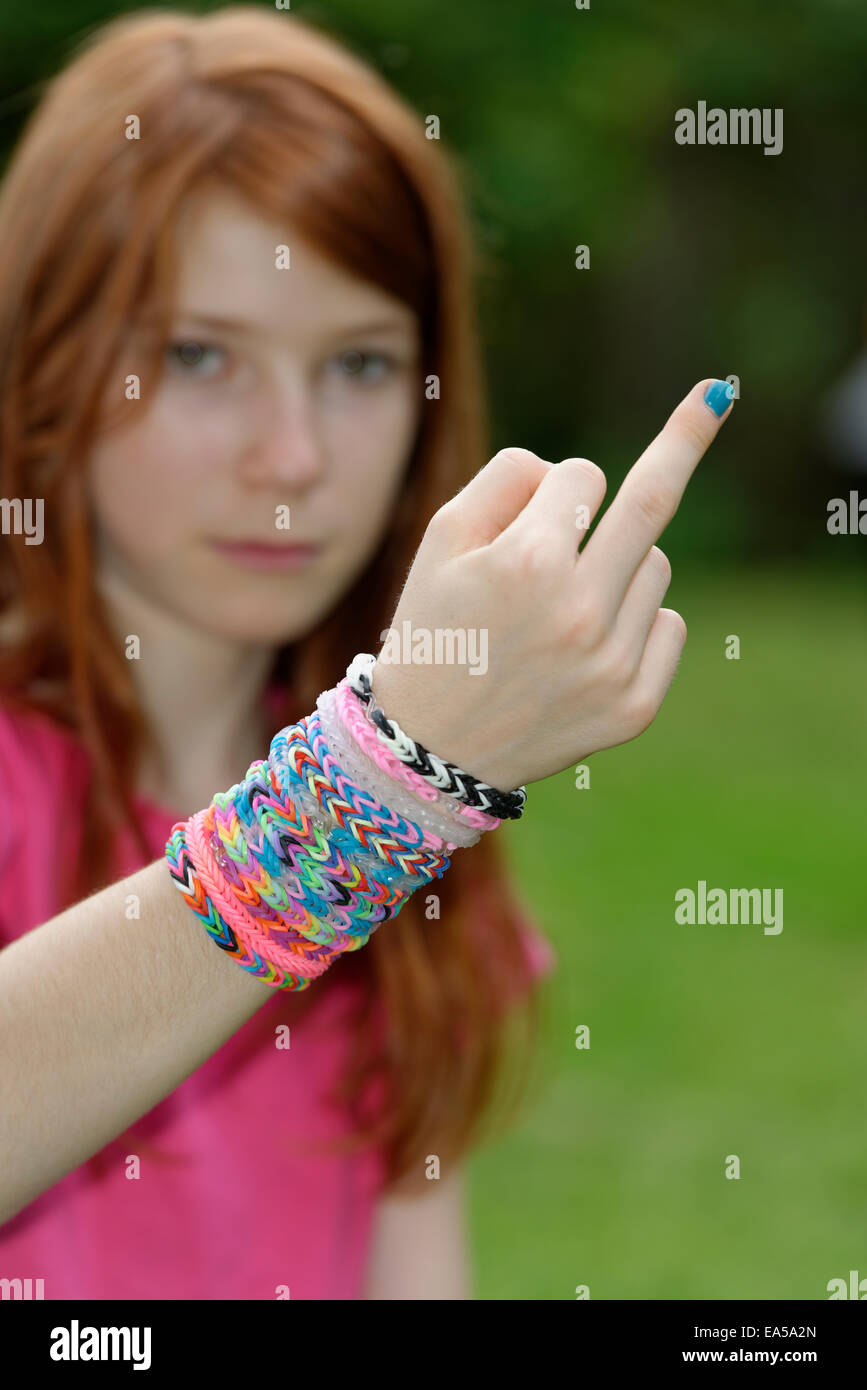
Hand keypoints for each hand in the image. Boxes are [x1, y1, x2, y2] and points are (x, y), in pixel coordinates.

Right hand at [370, 378, 733, 790]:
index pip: (580, 475)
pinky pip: (668, 624)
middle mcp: (579, 612)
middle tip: (716, 394)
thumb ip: (509, 478)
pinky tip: (588, 648)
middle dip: (684, 439)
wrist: (429, 751)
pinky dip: (638, 619)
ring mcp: (614, 663)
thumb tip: (584, 473)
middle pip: (652, 501)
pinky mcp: (635, 706)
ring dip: (618, 565)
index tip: (537, 508)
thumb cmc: (433, 629)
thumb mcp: (442, 539)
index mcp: (527, 563)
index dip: (554, 487)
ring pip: (654, 565)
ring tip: (561, 610)